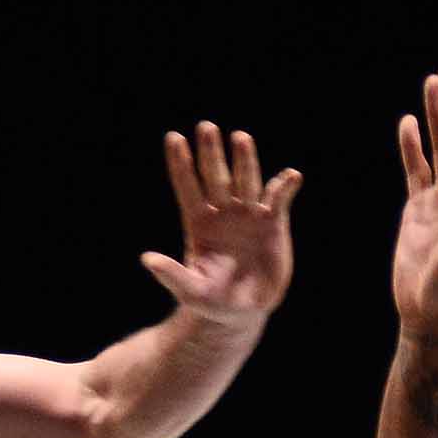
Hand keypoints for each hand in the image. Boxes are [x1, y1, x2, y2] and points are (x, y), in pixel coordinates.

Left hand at [141, 124, 301, 326]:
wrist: (241, 311)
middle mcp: (223, 213)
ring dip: (244, 160)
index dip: (181, 163)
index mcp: (198, 223)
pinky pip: (278, 199)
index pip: (187, 186)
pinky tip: (290, 176)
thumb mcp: (190, 290)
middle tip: (206, 126)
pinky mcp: (273, 224)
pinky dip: (284, 187)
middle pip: (216, 176)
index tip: (173, 137)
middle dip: (210, 152)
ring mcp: (248, 215)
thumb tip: (146, 259)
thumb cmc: (210, 300)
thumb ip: (171, 274)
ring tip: (240, 137)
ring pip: (246, 180)